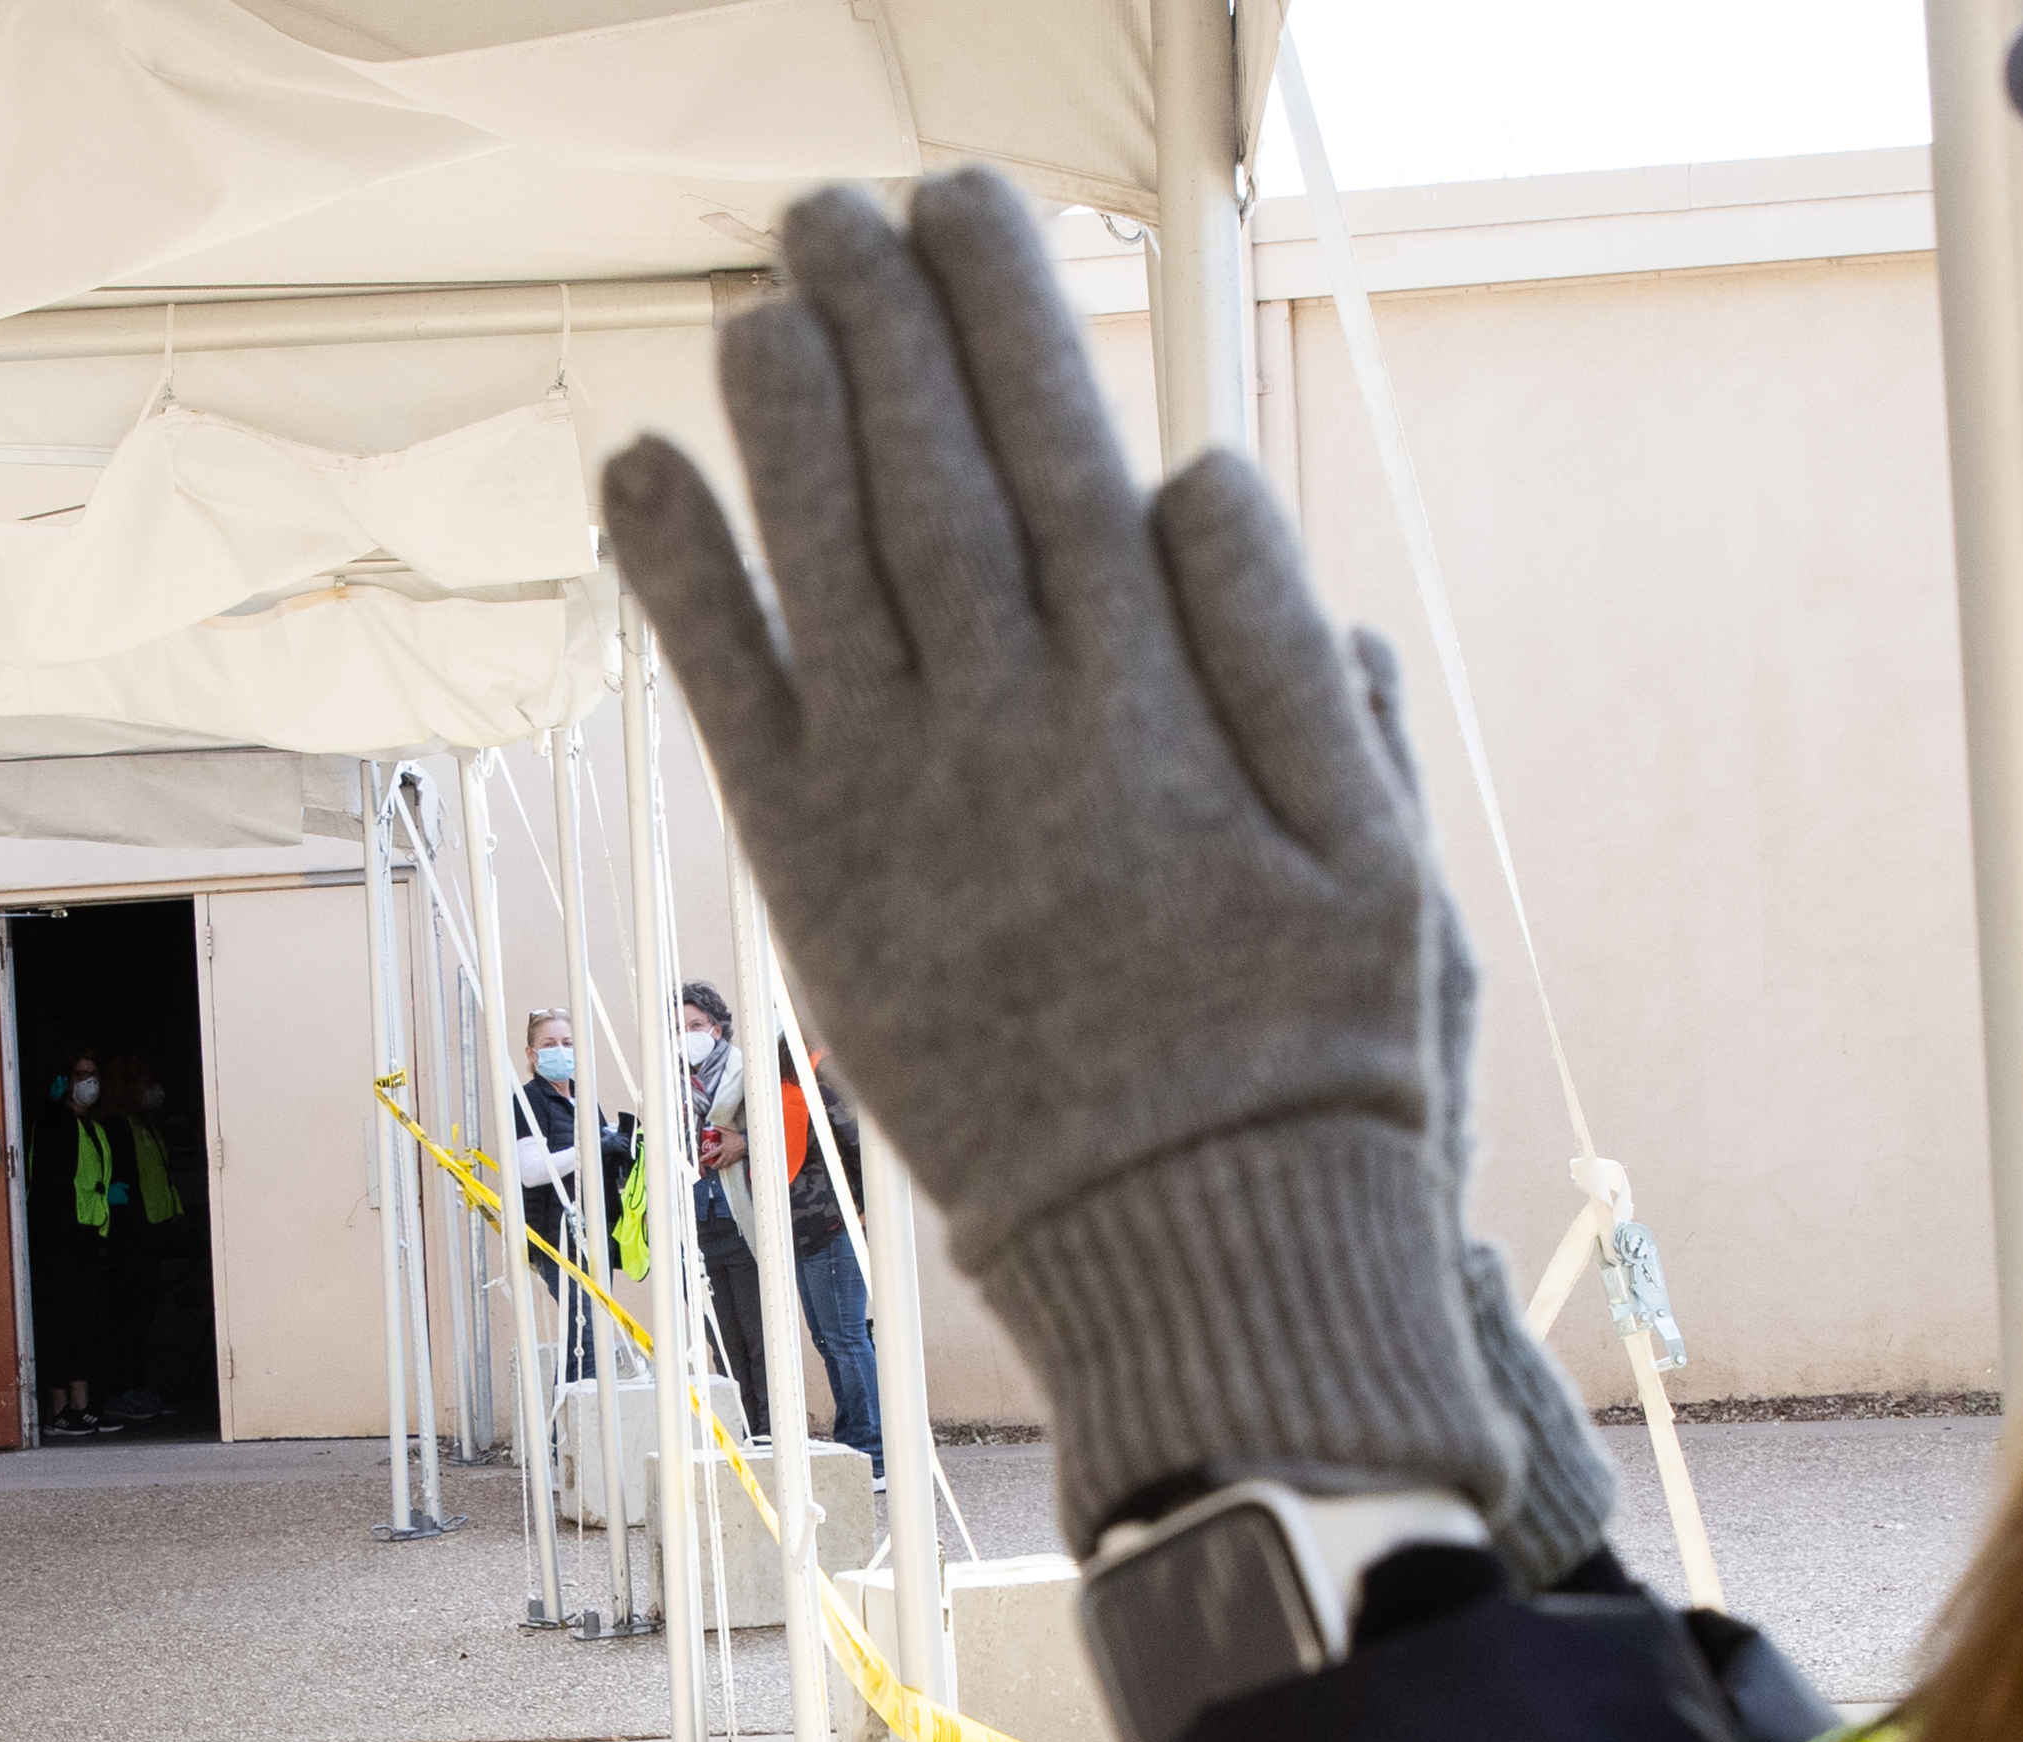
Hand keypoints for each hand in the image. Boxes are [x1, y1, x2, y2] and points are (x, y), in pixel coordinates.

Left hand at [601, 176, 1509, 1540]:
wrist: (1201, 1253)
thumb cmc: (1313, 1056)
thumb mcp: (1385, 855)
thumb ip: (1296, 660)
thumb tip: (1194, 472)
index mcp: (1157, 708)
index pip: (1058, 451)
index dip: (999, 314)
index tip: (965, 206)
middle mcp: (1012, 738)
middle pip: (926, 476)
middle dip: (876, 324)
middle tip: (833, 210)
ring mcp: (902, 812)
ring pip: (824, 563)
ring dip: (779, 417)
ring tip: (756, 304)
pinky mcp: (819, 893)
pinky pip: (731, 703)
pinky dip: (679, 581)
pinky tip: (637, 471)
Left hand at [700, 1120, 746, 1172]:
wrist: (746, 1142)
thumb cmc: (736, 1137)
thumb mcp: (727, 1132)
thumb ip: (720, 1129)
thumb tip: (714, 1126)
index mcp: (722, 1148)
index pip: (712, 1154)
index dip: (705, 1157)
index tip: (701, 1160)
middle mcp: (726, 1155)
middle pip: (717, 1163)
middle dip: (712, 1166)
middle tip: (710, 1166)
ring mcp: (730, 1158)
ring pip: (723, 1166)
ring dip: (718, 1167)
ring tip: (716, 1167)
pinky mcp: (735, 1160)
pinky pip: (729, 1165)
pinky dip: (725, 1166)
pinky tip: (724, 1165)